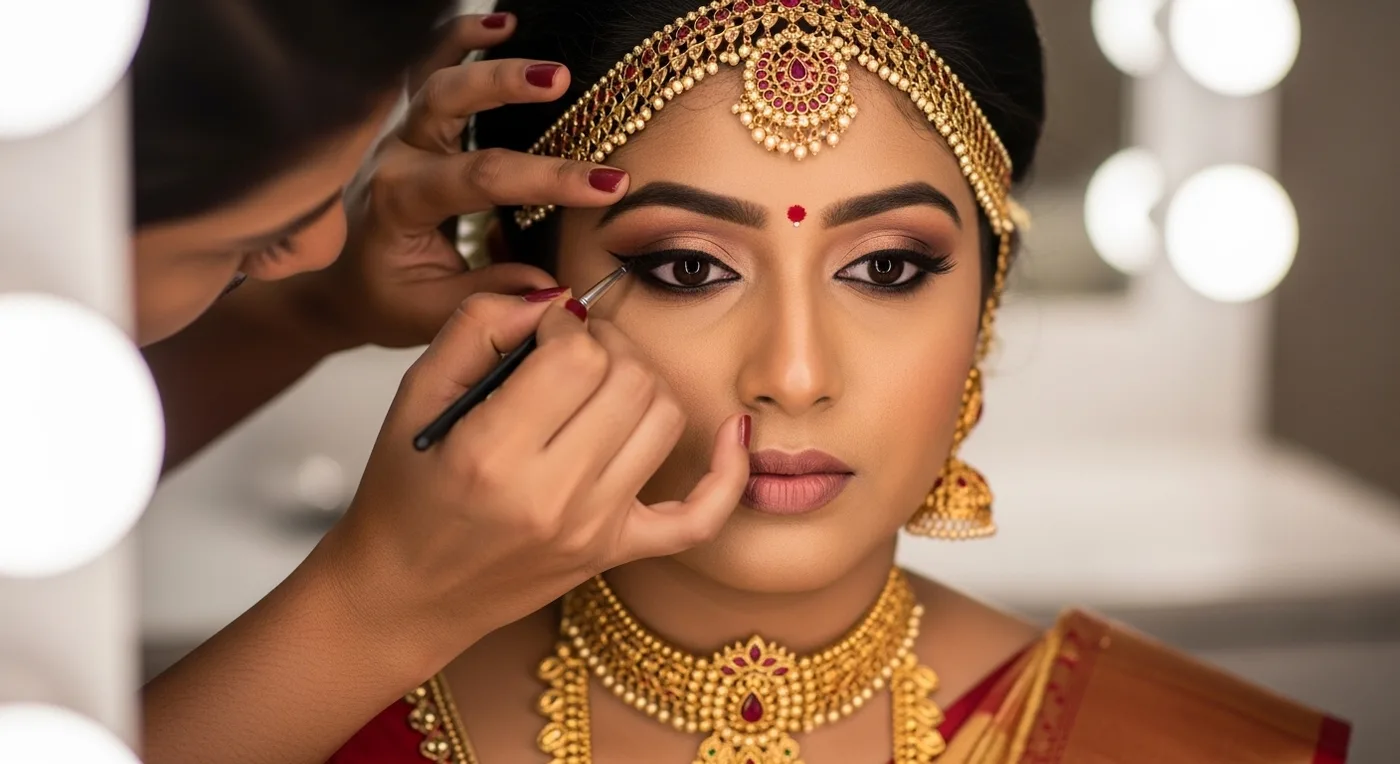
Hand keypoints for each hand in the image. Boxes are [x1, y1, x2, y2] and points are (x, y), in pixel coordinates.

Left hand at [294, 13, 631, 350]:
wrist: (339, 286)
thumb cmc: (388, 299)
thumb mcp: (432, 314)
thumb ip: (489, 296)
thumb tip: (554, 287)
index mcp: (399, 203)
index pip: (480, 178)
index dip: (547, 178)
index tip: (608, 185)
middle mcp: (395, 157)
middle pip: (445, 103)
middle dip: (503, 86)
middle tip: (560, 80)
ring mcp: (400, 136)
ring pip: (435, 78)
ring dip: (482, 54)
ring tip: (522, 28)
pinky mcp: (412, 128)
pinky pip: (428, 71)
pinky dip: (459, 40)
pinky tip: (498, 23)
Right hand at [322, 293, 750, 670]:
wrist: (406, 592)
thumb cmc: (404, 495)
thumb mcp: (412, 397)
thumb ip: (475, 327)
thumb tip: (550, 299)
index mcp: (492, 454)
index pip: (577, 356)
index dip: (567, 323)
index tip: (545, 329)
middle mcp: (552, 496)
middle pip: (630, 380)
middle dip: (607, 344)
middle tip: (574, 349)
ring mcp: (593, 529)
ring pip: (665, 419)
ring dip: (643, 383)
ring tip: (605, 382)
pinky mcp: (617, 552)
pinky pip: (701, 516)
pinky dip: (727, 472)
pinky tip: (732, 432)